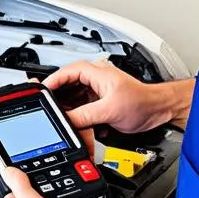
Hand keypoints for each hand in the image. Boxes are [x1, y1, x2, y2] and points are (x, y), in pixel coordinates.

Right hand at [45, 59, 173, 133]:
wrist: (158, 111)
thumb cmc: (143, 102)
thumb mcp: (110, 110)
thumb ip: (85, 115)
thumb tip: (67, 120)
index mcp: (96, 72)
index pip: (64, 72)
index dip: (50, 82)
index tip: (40, 93)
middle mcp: (94, 79)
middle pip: (65, 87)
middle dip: (57, 100)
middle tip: (48, 110)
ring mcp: (95, 91)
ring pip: (72, 100)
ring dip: (68, 111)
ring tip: (63, 120)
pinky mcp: (98, 103)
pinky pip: (81, 109)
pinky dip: (77, 118)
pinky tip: (78, 125)